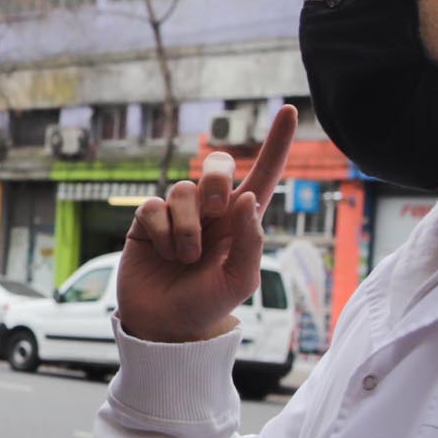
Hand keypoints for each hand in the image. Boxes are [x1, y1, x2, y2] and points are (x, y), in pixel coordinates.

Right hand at [116, 106, 298, 344]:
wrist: (165, 327)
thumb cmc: (208, 304)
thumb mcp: (241, 280)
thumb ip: (251, 240)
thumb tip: (247, 197)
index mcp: (241, 221)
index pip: (264, 174)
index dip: (277, 142)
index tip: (290, 110)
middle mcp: (210, 211)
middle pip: (216, 167)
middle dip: (216, 180)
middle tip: (216, 211)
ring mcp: (178, 214)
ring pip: (182, 191)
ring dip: (186, 227)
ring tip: (184, 258)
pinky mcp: (147, 222)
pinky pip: (152, 207)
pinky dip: (160, 231)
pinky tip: (162, 252)